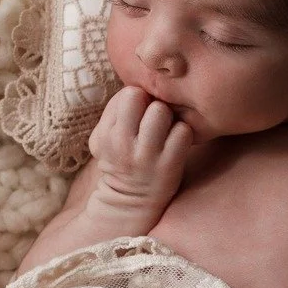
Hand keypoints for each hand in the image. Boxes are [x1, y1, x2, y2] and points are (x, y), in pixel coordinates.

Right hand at [87, 86, 193, 222]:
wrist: (129, 203)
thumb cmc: (121, 160)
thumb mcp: (104, 136)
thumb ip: (116, 109)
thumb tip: (141, 83)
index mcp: (105, 134)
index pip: (127, 94)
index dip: (138, 100)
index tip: (140, 115)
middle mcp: (122, 144)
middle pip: (141, 97)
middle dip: (152, 103)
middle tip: (155, 120)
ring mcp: (146, 156)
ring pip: (162, 111)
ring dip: (169, 117)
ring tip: (166, 131)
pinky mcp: (169, 167)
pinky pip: (183, 131)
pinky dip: (184, 134)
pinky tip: (177, 144)